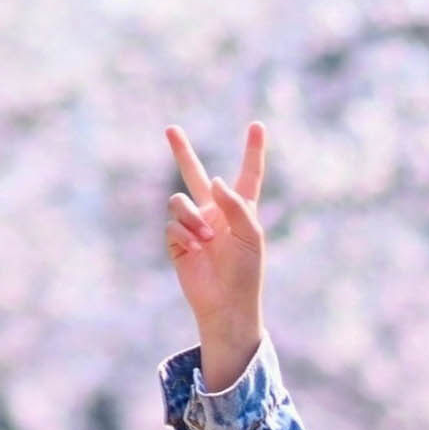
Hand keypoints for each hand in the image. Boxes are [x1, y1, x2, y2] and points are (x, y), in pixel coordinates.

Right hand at [163, 122, 270, 392]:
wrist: (226, 304)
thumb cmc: (245, 272)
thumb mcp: (250, 235)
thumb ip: (235, 204)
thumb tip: (216, 181)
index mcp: (240, 209)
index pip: (248, 174)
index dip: (252, 150)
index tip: (257, 125)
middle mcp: (215, 212)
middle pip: (196, 174)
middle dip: (182, 152)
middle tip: (170, 129)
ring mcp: (194, 226)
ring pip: (179, 200)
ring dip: (191, 216)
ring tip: (205, 238)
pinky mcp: (177, 241)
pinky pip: (173, 224)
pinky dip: (184, 234)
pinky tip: (195, 249)